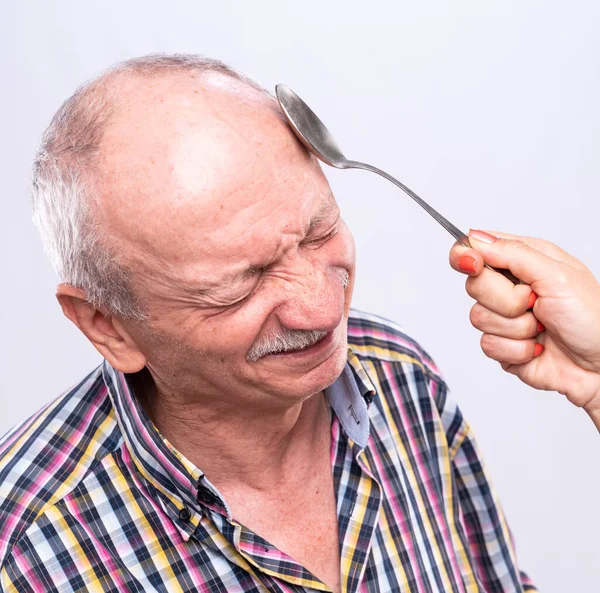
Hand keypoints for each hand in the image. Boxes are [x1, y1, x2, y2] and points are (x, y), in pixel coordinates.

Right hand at [449, 229, 599, 429]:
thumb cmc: (593, 319)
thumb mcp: (558, 275)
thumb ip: (513, 253)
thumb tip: (476, 239)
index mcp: (524, 261)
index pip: (477, 248)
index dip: (466, 255)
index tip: (473, 264)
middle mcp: (511, 287)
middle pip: (473, 284)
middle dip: (505, 299)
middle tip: (534, 303)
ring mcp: (505, 318)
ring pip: (477, 317)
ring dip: (516, 328)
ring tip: (542, 328)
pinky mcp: (503, 346)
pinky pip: (487, 345)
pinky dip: (515, 350)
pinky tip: (537, 348)